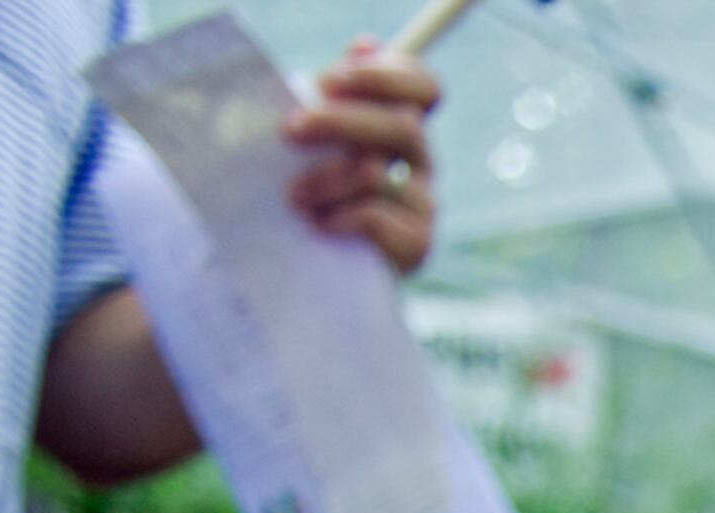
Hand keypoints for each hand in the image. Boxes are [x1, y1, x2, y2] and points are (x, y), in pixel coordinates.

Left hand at [283, 39, 439, 276]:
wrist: (297, 265)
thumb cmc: (298, 187)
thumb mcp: (306, 134)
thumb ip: (330, 93)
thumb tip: (365, 44)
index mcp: (397, 125)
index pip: (424, 88)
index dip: (388, 76)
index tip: (333, 80)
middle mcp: (418, 161)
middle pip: (403, 127)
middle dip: (340, 123)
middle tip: (290, 131)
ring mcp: (423, 204)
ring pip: (380, 174)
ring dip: (326, 180)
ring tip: (294, 198)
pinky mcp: (416, 245)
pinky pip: (378, 218)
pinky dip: (340, 217)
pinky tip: (318, 225)